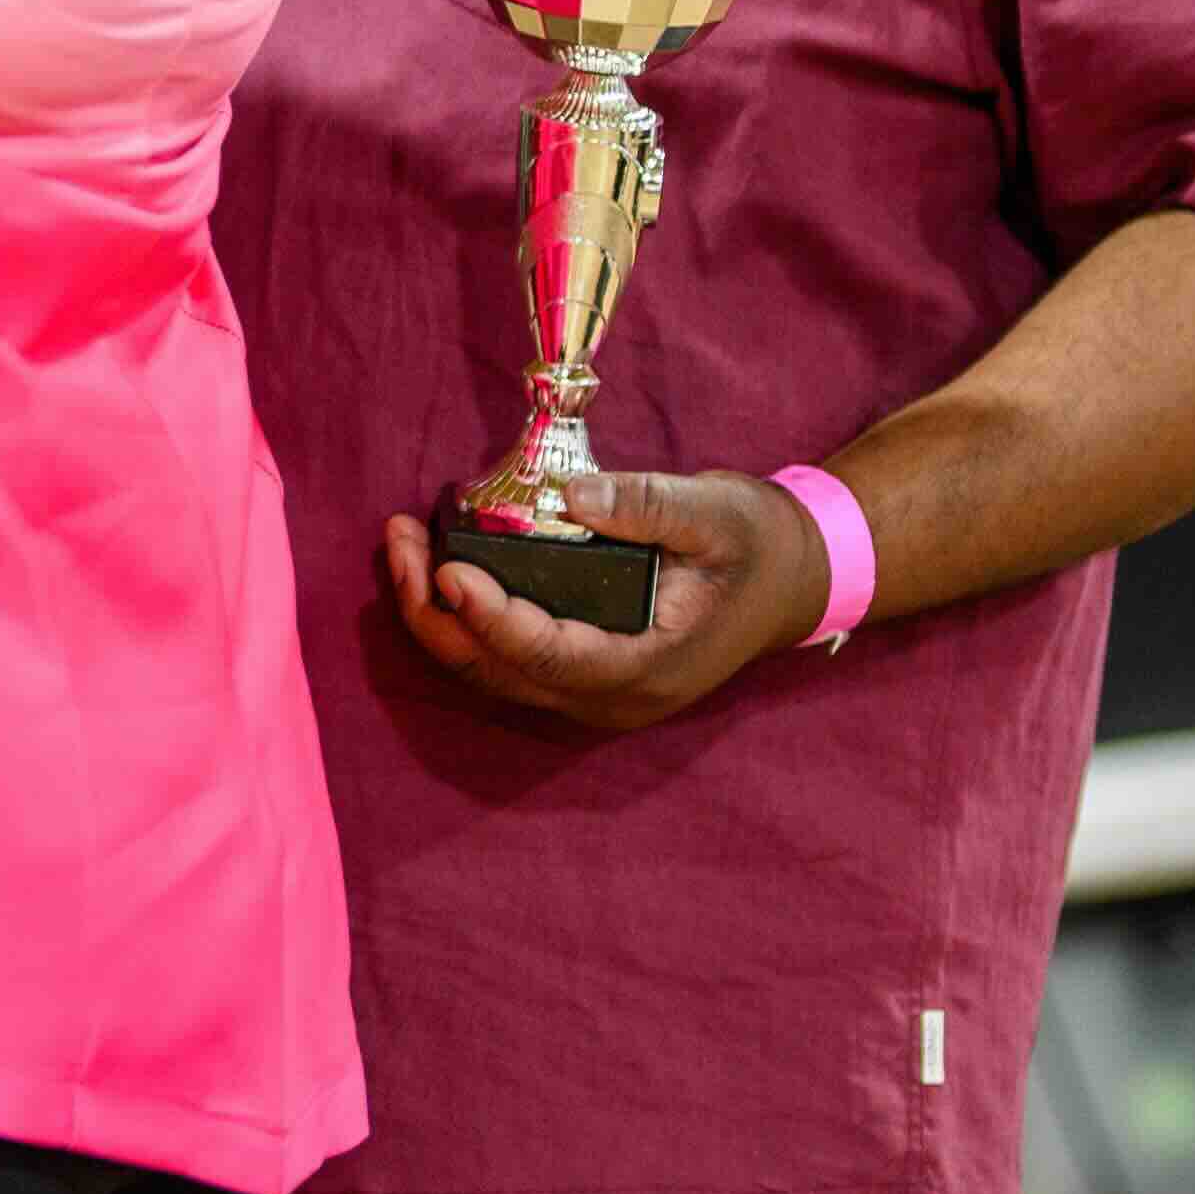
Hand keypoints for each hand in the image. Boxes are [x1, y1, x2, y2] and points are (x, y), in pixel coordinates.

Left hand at [380, 469, 836, 733]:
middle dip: (434, 612)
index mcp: (648, 667)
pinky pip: (503, 660)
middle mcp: (611, 698)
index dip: (492, 618)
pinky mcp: (580, 673)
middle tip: (399, 542)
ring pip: (490, 672)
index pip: (549, 656)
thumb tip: (570, 495)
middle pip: (499, 673)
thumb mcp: (717, 513)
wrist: (795, 579)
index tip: (449, 569)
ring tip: (401, 545)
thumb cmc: (759, 544)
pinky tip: (435, 566)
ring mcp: (592, 694)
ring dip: (436, 615)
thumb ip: (646, 505)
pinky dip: (462, 619)